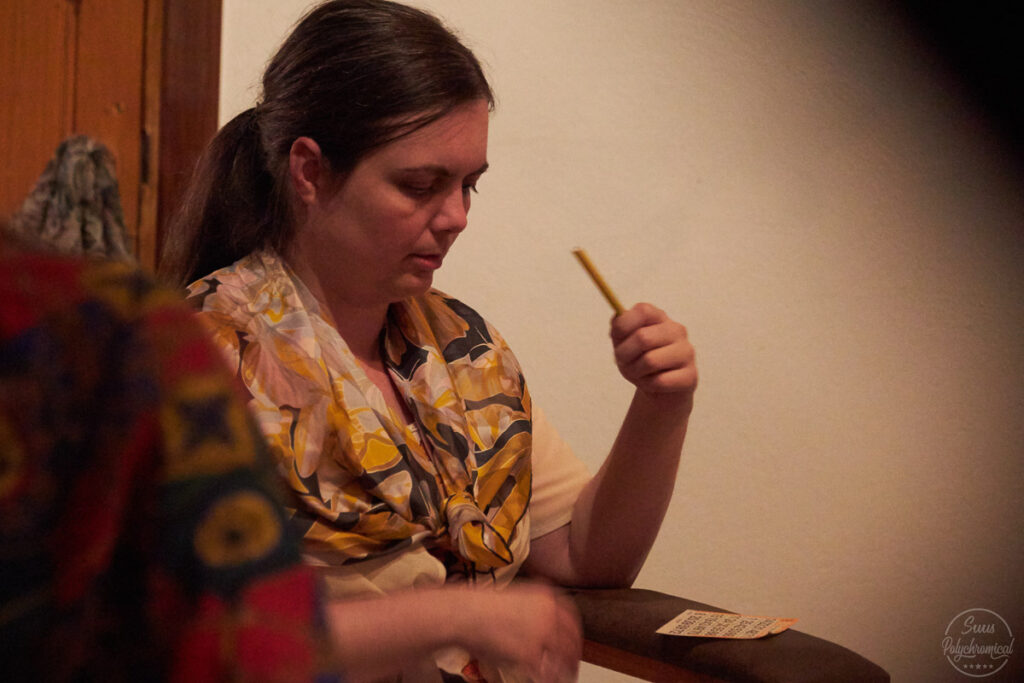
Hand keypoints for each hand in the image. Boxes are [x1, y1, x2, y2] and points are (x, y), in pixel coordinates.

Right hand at [461, 582, 581, 681]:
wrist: (465, 613)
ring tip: (561, 679)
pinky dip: (549, 681)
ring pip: (563, 660)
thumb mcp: (516, 598)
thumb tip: (545, 627)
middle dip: (573, 659)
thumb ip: (535, 609)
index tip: (573, 649)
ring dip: (564, 673)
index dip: (575, 638)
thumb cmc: (482, 607)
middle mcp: (549, 614)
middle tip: (570, 670)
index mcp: (547, 596)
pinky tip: (545, 682)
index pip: (573, 621)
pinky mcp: (530, 654)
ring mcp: (542, 634)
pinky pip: (547, 674)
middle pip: (572, 642)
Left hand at [610, 303, 696, 401]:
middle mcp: (676, 330)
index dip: (624, 325)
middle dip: (625, 355)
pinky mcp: (690, 376)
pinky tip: (652, 384)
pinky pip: (660, 381)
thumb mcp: (623, 343)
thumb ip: (618, 327)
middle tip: (624, 363)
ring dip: (635, 372)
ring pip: (650, 361)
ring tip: (638, 374)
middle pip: (643, 338)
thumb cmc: (639, 361)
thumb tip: (618, 318)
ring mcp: (686, 352)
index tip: (617, 339)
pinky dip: (648, 385)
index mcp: (659, 317)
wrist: (659, 390)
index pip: (643, 311)